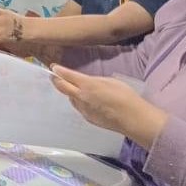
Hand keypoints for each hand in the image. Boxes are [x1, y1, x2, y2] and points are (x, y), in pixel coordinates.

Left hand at [50, 66, 166, 146]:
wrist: (131, 118)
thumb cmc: (125, 96)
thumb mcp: (110, 81)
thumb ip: (95, 81)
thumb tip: (87, 81)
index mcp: (87, 85)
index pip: (67, 76)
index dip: (59, 71)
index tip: (53, 67)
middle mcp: (81, 97)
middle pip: (62, 88)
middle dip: (56, 80)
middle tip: (54, 76)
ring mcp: (83, 109)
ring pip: (70, 98)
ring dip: (69, 92)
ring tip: (73, 87)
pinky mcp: (87, 118)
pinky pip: (78, 107)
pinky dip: (78, 101)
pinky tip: (86, 100)